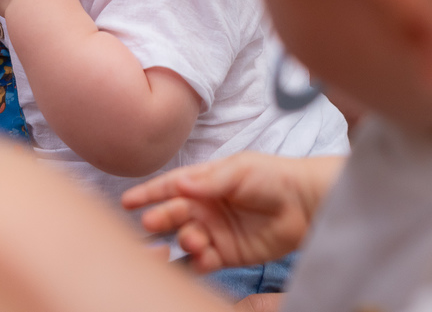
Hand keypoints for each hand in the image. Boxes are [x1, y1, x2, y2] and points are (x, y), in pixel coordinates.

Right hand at [121, 152, 344, 272]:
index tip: (127, 201)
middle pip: (173, 215)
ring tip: (194, 239)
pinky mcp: (228, 254)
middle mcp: (205, 208)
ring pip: (185, 240)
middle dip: (160, 218)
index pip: (169, 187)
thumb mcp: (239, 170)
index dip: (148, 193)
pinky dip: (198, 261)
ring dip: (182, 241)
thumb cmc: (272, 177)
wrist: (303, 203)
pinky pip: (204, 261)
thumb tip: (179, 186)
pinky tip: (203, 256)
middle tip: (151, 222)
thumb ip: (209, 181)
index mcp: (204, 183)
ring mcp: (215, 232)